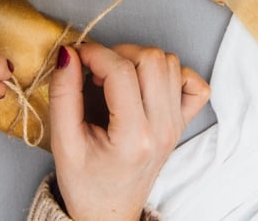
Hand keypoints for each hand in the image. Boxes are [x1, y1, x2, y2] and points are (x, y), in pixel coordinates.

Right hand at [49, 42, 210, 220]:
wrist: (108, 214)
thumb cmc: (85, 184)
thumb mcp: (63, 143)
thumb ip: (63, 94)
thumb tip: (69, 53)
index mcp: (133, 137)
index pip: (121, 71)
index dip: (95, 53)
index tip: (77, 55)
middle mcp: (162, 128)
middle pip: (152, 59)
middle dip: (118, 53)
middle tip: (96, 70)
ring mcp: (175, 125)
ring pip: (171, 64)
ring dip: (141, 60)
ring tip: (116, 79)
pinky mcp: (182, 124)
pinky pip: (195, 84)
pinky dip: (175, 74)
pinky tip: (149, 83)